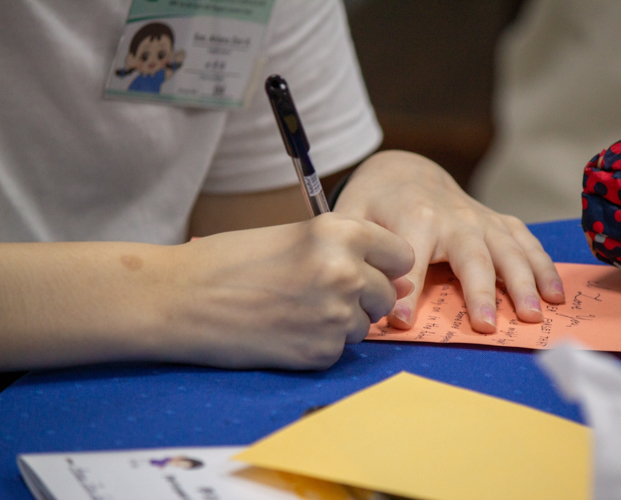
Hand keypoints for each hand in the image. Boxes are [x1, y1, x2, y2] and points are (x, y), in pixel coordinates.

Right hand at [168, 213, 413, 368]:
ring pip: (366, 324)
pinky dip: (319, 343)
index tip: (364, 268)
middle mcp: (346, 272)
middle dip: (363, 296)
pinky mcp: (320, 352)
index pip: (401, 255)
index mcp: (342, 233)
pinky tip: (285, 330)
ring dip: (341, 320)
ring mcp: (335, 316)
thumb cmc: (232, 260)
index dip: (383, 264)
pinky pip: (339, 349)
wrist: (181, 298)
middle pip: (388, 294)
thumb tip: (404, 283)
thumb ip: (351, 253)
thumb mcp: (297, 238)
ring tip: (295, 308)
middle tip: (316, 291)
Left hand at [334, 151, 564, 332]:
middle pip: (473, 256)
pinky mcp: (498, 222)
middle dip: (480, 291)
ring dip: (524, 282)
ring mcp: (481, 219)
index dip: (406, 292)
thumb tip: (363, 289)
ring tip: (534, 314)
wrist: (405, 172)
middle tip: (486, 327)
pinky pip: (526, 242)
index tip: (403, 323)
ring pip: (509, 250)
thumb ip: (358, 249)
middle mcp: (455, 217)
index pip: (412, 259)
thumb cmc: (376, 203)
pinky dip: (544, 266)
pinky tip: (556, 294)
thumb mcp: (354, 218)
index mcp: (415, 217)